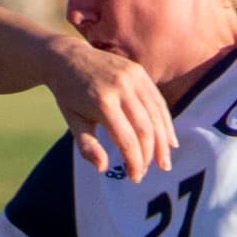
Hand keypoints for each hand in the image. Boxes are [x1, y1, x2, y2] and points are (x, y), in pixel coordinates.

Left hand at [45, 36, 172, 181]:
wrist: (67, 58)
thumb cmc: (69, 95)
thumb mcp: (73, 121)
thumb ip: (87, 146)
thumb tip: (102, 168)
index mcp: (102, 102)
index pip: (126, 139)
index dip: (134, 161)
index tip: (135, 178)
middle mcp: (120, 87)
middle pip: (145, 128)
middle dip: (149, 154)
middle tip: (148, 172)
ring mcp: (132, 77)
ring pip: (156, 114)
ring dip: (163, 141)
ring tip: (164, 162)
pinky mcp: (139, 71)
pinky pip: (157, 100)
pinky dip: (165, 121)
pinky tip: (169, 140)